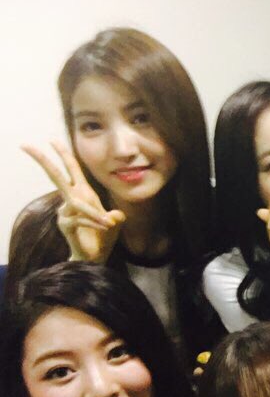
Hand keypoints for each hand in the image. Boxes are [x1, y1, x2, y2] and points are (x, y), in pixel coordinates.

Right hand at [22, 142, 124, 263]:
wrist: (96, 257)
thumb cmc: (103, 237)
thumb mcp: (114, 223)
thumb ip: (115, 216)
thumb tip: (116, 216)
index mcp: (82, 193)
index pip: (71, 169)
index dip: (63, 154)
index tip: (52, 139)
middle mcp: (71, 199)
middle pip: (55, 175)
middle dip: (43, 160)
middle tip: (26, 145)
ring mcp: (65, 211)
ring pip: (78, 204)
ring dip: (95, 213)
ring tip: (109, 224)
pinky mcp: (65, 224)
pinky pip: (80, 219)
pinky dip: (94, 223)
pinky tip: (105, 228)